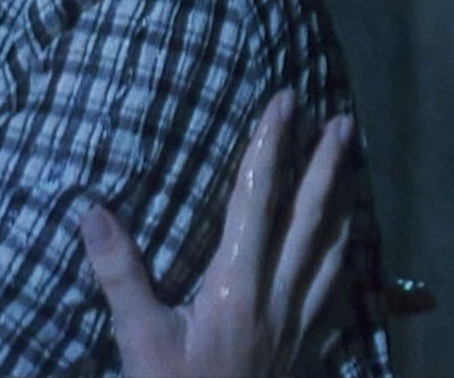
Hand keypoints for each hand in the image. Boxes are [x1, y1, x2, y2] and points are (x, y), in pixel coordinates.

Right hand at [78, 89, 352, 377]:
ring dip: (344, 207)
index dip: (269, 147)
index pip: (257, 200)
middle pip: (311, 220)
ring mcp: (300, 326)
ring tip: (353, 170)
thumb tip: (90, 208)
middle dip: (327, 167)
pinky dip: (355, 272)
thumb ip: (118, 272)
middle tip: (343, 123)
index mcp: (238, 285)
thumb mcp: (138, 338)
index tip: (283, 103)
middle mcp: (278, 298)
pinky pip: (341, 301)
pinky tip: (363, 262)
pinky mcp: (308, 351)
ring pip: (333, 255)